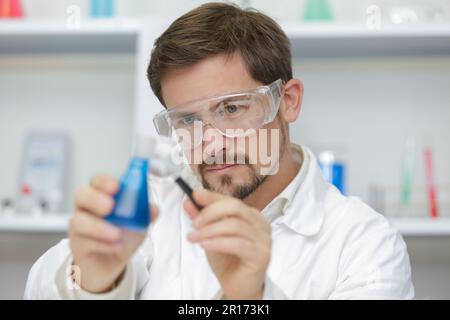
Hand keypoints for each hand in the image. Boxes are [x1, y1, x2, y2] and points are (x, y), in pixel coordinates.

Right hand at [69, 174, 157, 292]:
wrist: (115, 261)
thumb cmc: (124, 234)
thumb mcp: (139, 222)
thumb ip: (146, 213)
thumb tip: (154, 209)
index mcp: (102, 195)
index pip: (98, 181)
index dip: (105, 182)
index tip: (116, 187)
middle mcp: (87, 207)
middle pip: (81, 195)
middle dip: (94, 198)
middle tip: (110, 206)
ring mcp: (79, 226)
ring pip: (79, 221)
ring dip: (99, 227)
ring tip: (117, 234)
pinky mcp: (77, 245)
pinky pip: (84, 242)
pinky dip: (103, 245)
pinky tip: (116, 246)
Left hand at [184, 189, 270, 299]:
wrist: (238, 287)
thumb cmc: (228, 261)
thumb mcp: (211, 236)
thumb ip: (202, 219)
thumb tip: (189, 201)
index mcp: (251, 216)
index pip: (231, 200)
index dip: (212, 197)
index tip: (194, 195)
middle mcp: (260, 224)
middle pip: (235, 207)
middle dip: (211, 212)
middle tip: (195, 223)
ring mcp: (263, 240)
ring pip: (234, 225)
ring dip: (210, 230)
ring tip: (195, 237)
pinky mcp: (261, 255)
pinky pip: (237, 244)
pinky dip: (217, 242)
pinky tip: (205, 245)